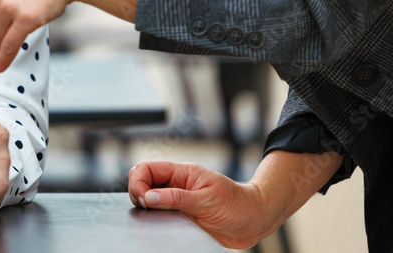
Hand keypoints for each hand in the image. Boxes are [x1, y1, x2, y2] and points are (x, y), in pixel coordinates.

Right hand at [127, 161, 279, 248]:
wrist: (255, 221)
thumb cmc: (237, 205)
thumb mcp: (207, 200)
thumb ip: (176, 198)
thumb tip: (149, 198)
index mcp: (181, 173)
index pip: (147, 168)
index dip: (139, 182)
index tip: (145, 200)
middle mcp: (176, 185)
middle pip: (143, 182)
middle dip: (138, 193)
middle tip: (146, 209)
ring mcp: (177, 201)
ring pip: (148, 200)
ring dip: (146, 209)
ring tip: (154, 217)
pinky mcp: (181, 217)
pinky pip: (159, 216)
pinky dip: (154, 220)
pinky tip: (160, 225)